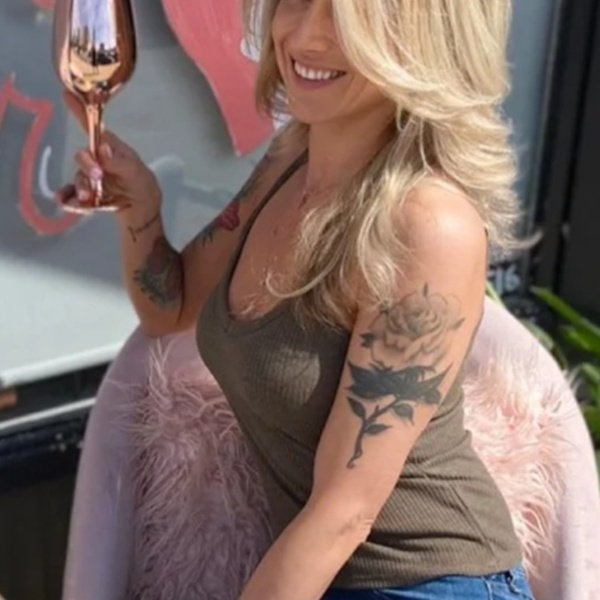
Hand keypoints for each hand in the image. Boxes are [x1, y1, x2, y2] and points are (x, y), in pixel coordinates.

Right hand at [55, 92, 161, 214]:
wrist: (142, 211)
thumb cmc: (142, 185)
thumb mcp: (137, 173)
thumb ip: (119, 163)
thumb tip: (102, 149)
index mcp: (111, 148)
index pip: (94, 128)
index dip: (81, 111)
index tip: (68, 95)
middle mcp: (98, 159)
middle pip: (84, 156)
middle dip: (87, 165)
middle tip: (97, 176)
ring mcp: (91, 176)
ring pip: (78, 176)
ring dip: (80, 186)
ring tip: (87, 197)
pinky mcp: (86, 192)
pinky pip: (71, 192)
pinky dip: (66, 196)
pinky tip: (63, 200)